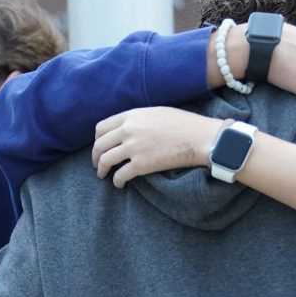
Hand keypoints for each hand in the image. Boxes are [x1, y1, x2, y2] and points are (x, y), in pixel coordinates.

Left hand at [93, 108, 224, 187]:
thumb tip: (126, 129)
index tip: (100, 147)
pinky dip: (116, 181)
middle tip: (97, 164)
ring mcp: (133, 147)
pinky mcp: (141, 165)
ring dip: (101, 170)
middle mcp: (128, 130)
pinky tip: (119, 184)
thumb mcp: (156, 112)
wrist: (200, 137)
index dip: (97, 140)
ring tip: (103, 175)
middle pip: (99, 145)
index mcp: (131, 116)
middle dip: (95, 157)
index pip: (101, 128)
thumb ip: (137, 119)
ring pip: (105, 160)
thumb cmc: (183, 124)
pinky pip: (119, 175)